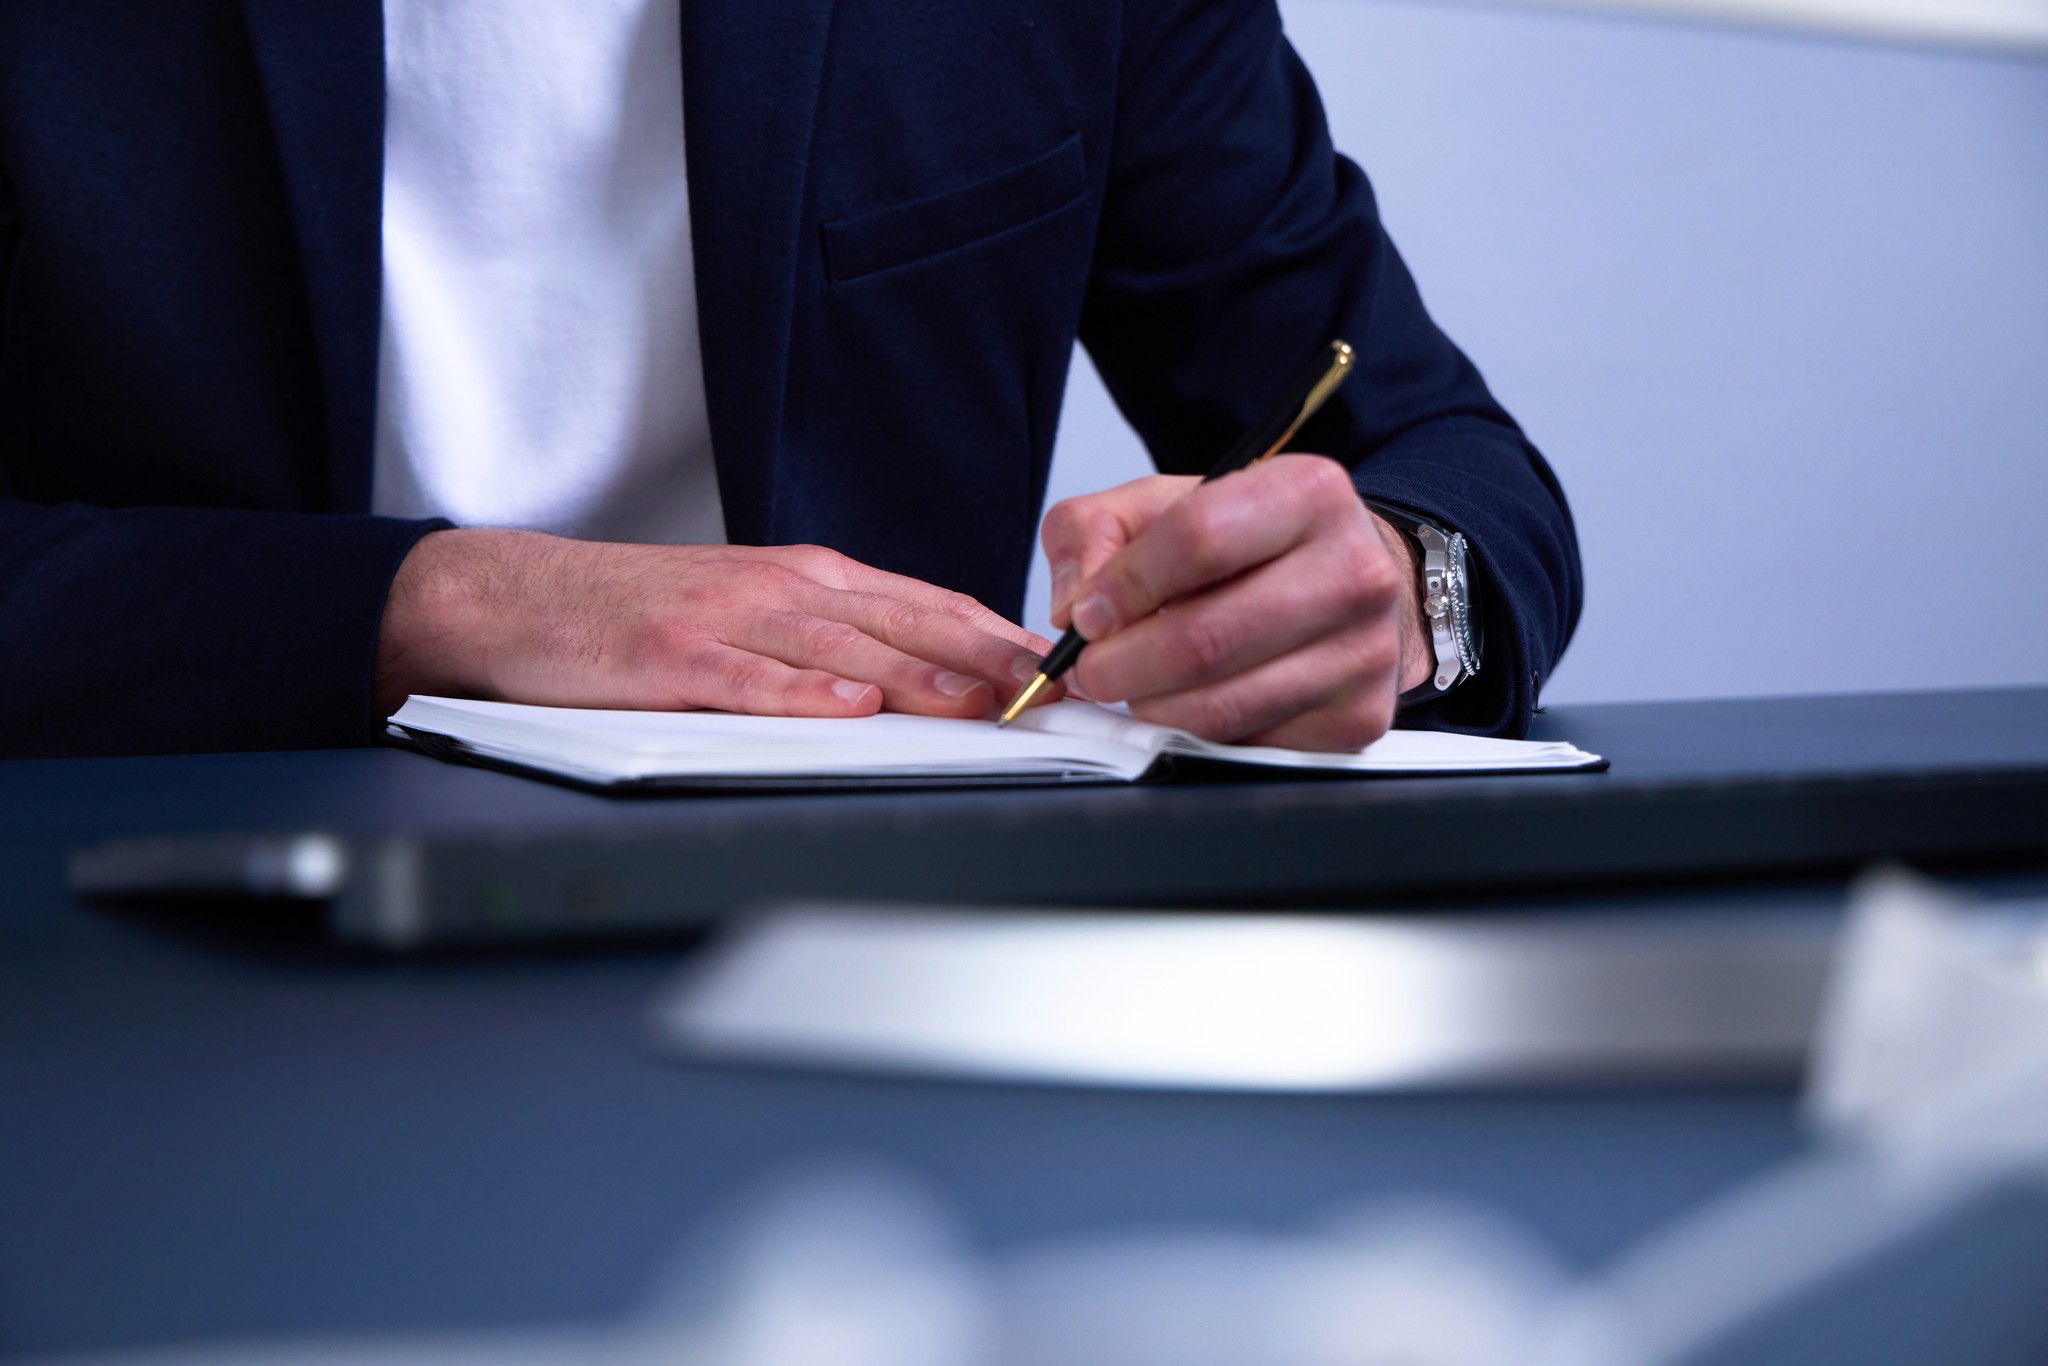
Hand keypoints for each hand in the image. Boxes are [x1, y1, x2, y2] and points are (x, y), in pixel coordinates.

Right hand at [374, 529, 1057, 718]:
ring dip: (918, 672)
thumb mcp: (751, 608)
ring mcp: (729, 617)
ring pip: (843, 644)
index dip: (996, 633)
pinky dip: (806, 691)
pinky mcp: (676, 654)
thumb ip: (833, 633)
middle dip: (985, 652)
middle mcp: (781, 587)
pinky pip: (752, 677)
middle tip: (1052, 686)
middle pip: (903, 617)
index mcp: (807, 578)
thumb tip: (924, 672)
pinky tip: (852, 706)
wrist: (519, 598)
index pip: (924, 602)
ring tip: (982, 698)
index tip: (1059, 667)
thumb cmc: (641, 612)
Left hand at [1041, 455, 1432, 750]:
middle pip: (1204, 639)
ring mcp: (1364, 652)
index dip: (1123, 586)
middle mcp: (1354, 571)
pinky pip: (1248, 745)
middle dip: (1120, 666)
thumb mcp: (1164, 504)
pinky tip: (1190, 703)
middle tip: (1092, 670)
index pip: (1197, 540)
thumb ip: (1094, 532)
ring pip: (1220, 706)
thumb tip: (1074, 604)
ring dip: (1151, 707)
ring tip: (1134, 687)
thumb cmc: (1253, 544)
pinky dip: (1197, 734)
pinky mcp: (1360, 718)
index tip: (1087, 614)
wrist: (1348, 583)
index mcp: (1308, 493)